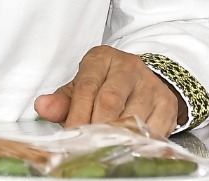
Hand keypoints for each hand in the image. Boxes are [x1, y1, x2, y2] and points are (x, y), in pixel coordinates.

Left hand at [34, 45, 182, 139]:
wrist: (140, 81)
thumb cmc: (104, 85)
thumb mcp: (81, 87)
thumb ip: (62, 100)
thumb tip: (42, 106)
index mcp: (102, 59)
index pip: (87, 87)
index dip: (77, 114)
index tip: (70, 134)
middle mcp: (128, 67)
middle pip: (109, 101)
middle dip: (96, 127)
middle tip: (86, 146)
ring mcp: (149, 84)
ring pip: (132, 115)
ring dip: (117, 137)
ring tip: (105, 150)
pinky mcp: (166, 102)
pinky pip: (154, 128)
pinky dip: (140, 142)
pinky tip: (129, 148)